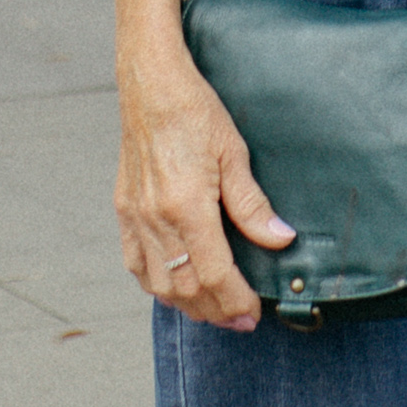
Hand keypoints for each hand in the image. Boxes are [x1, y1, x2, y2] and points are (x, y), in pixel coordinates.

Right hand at [114, 56, 290, 331]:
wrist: (151, 86)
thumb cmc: (195, 112)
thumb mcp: (235, 153)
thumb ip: (253, 205)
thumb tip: (281, 240)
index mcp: (187, 207)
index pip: (216, 274)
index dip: (236, 300)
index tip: (254, 312)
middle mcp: (157, 219)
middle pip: (187, 288)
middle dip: (216, 311)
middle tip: (241, 319)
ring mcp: (136, 217)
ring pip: (160, 284)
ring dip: (188, 304)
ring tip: (214, 309)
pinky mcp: (125, 211)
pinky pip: (136, 264)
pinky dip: (157, 285)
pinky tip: (176, 288)